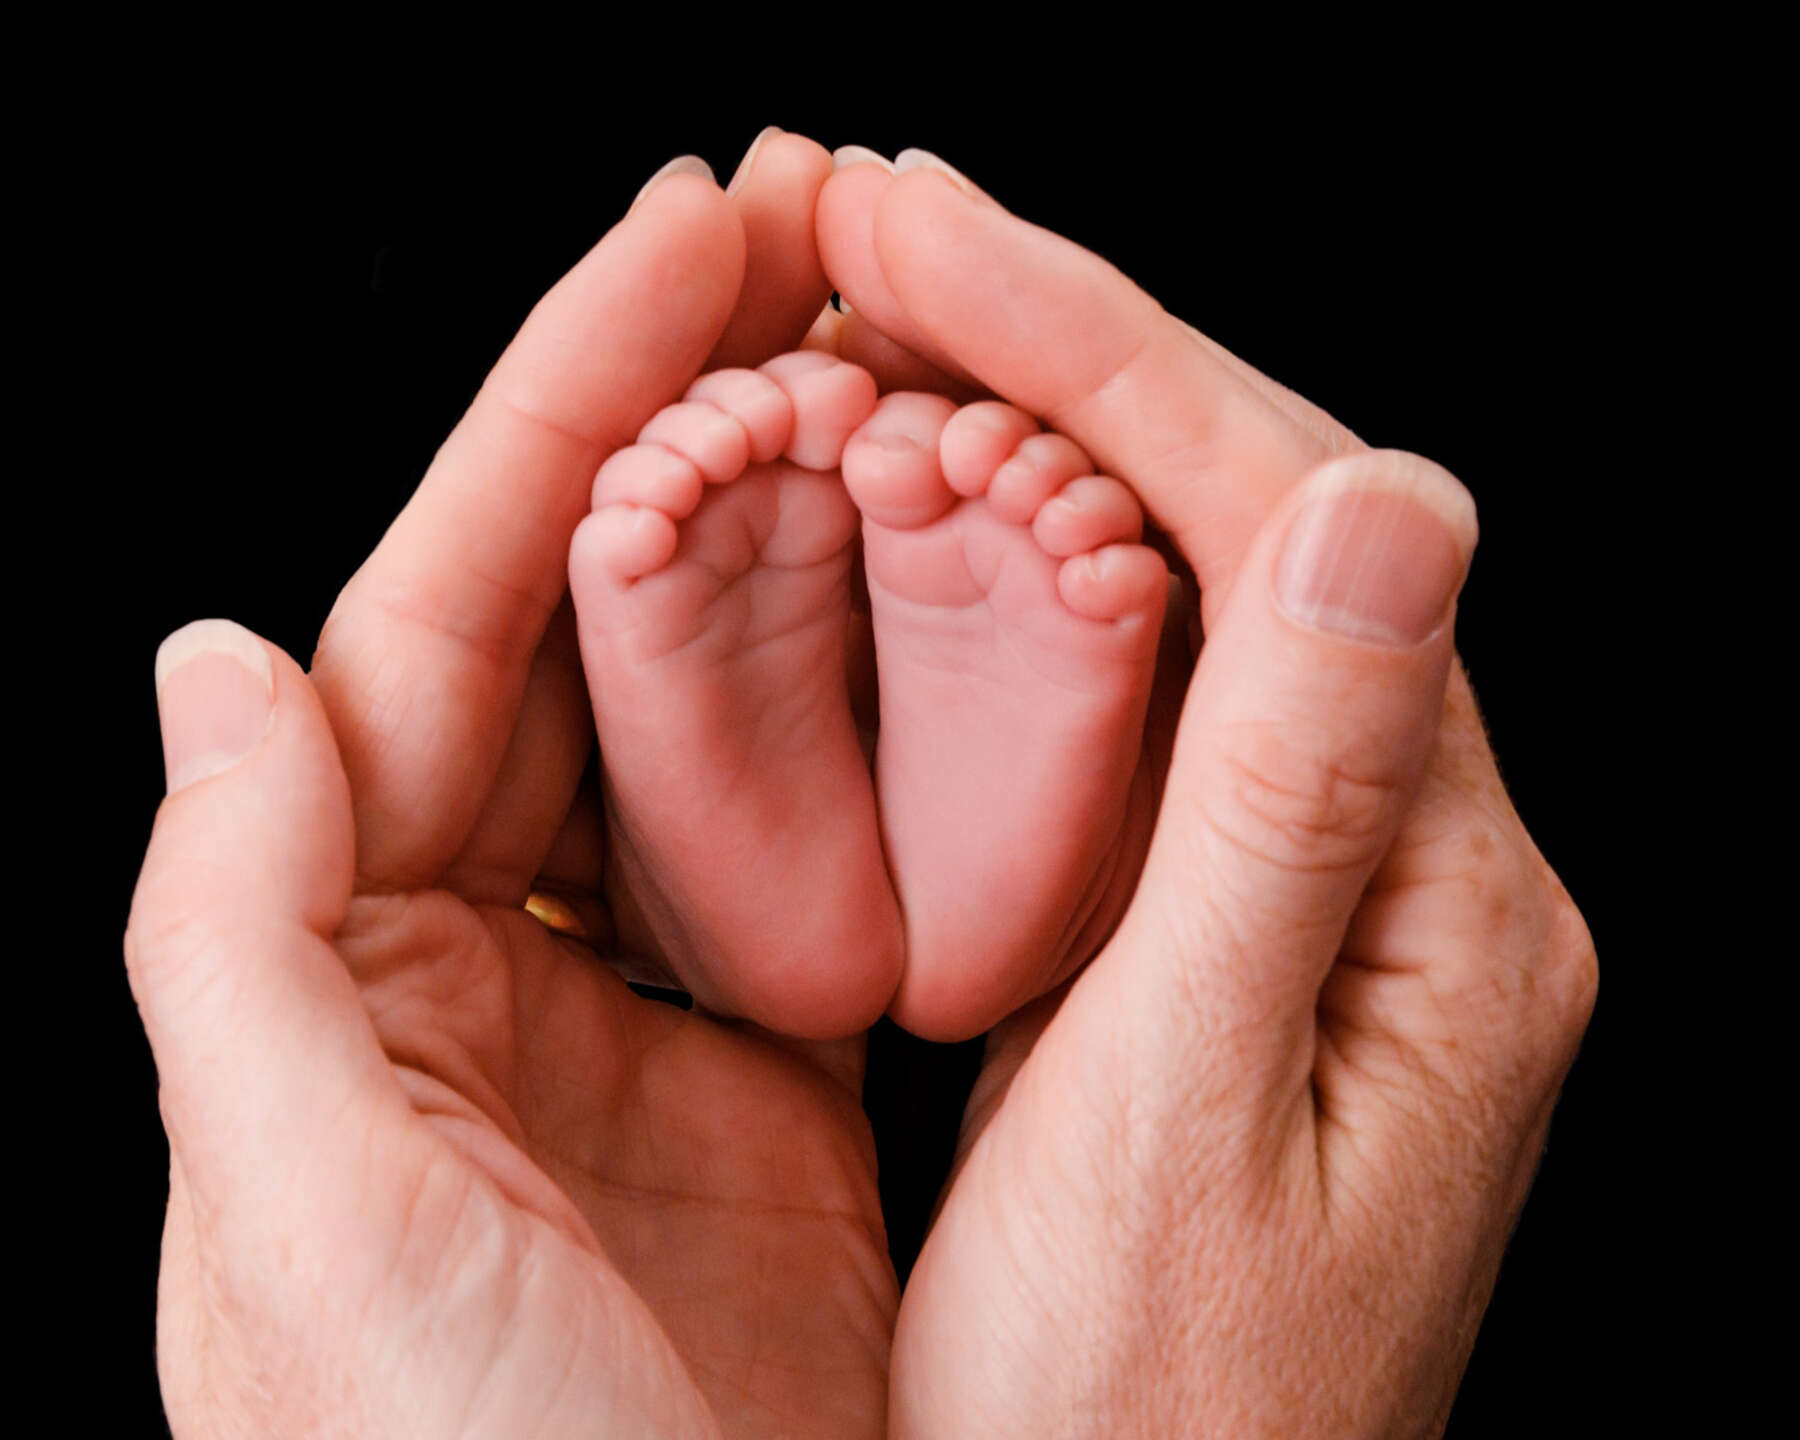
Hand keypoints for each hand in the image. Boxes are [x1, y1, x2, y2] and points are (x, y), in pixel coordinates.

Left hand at [126, 137, 899, 1439]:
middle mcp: (480, 958)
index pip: (451, 612)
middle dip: (704, 420)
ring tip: (907, 376)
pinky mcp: (771, 1083)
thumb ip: (231, 934)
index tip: (686, 232)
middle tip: (826, 245)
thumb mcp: (302, 1223)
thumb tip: (213, 657)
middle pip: (597, 628)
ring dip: (809, 545)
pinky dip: (891, 725)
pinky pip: (827, 855)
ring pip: (726, 718)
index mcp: (342, 962)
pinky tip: (961, 608)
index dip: (567, 406)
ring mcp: (639, 1011)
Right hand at [817, 153, 1597, 1435]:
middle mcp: (1417, 868)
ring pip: (1189, 605)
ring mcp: (1323, 897)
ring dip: (1035, 447)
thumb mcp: (1196, 1106)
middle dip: (1059, 350)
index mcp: (1450, 895)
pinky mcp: (1229, 940)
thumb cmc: (1143, 1423)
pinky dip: (1020, 599)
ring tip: (878, 327)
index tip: (921, 221)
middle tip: (874, 220)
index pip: (1291, 527)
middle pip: (1255, 529)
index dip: (1101, 348)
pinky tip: (922, 529)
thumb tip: (1392, 500)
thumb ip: (1297, 800)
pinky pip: (1141, 719)